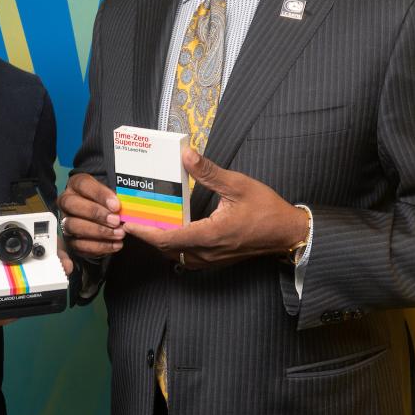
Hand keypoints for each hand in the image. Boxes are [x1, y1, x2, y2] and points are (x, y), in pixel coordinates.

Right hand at [57, 173, 124, 257]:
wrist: (104, 217)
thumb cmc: (108, 203)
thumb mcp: (112, 194)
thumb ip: (116, 198)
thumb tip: (124, 207)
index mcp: (76, 184)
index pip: (83, 184)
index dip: (100, 195)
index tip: (116, 205)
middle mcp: (67, 202)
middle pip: (73, 205)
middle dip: (96, 214)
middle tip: (115, 221)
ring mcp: (65, 221)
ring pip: (73, 225)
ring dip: (98, 231)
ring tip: (118, 234)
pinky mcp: (69, 239)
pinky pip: (79, 244)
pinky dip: (99, 246)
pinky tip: (115, 244)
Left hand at [124, 149, 308, 269]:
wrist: (287, 233)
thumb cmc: (266, 209)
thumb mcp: (238, 185)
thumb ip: (209, 172)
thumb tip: (186, 155)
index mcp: (210, 234)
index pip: (167, 238)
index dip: (145, 232)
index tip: (128, 223)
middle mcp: (207, 252)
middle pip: (167, 249)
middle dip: (148, 236)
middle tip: (133, 220)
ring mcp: (212, 259)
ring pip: (176, 256)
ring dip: (161, 243)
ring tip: (148, 225)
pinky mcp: (217, 260)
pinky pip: (188, 258)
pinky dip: (175, 247)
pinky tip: (173, 233)